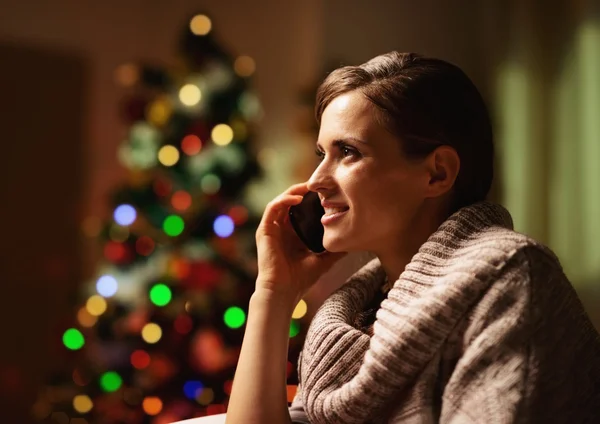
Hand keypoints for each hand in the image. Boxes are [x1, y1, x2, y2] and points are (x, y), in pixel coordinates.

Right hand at [254, 183, 346, 304]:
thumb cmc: (300, 280)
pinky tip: (298, 198)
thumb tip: (352, 243)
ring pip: (281, 200)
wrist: (283, 292)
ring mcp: (271, 229)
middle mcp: (281, 229)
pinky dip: (284, 200)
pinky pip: (272, 208)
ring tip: (309, 187)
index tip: (327, 192)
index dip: (312, 200)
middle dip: (304, 191)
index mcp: (293, 234)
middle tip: (319, 184)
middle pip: (291, 202)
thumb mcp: (323, 261)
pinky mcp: (264, 230)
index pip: (301, 210)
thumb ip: (335, 250)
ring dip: (294, 191)